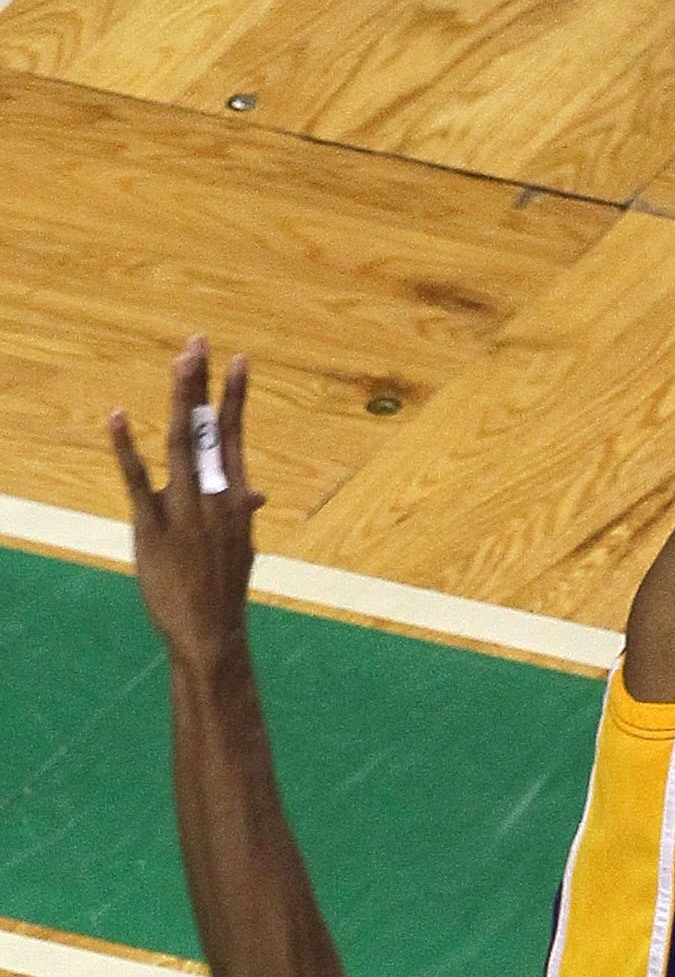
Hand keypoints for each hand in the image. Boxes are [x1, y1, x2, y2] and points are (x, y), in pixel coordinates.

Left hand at [110, 337, 262, 665]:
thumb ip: (241, 513)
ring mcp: (185, 512)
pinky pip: (138, 482)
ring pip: (181, 445)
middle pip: (207, 430)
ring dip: (179, 401)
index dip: (235, 397)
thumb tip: (255, 494)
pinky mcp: (153, 528)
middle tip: (198, 343)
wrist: (210, 633)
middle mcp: (214, 499)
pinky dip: (126, 449)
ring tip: (180, 363)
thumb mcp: (240, 547)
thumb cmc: (223, 590)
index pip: (234, 437)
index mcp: (235, 499)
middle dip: (203, 384)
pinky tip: (117, 418)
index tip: (238, 361)